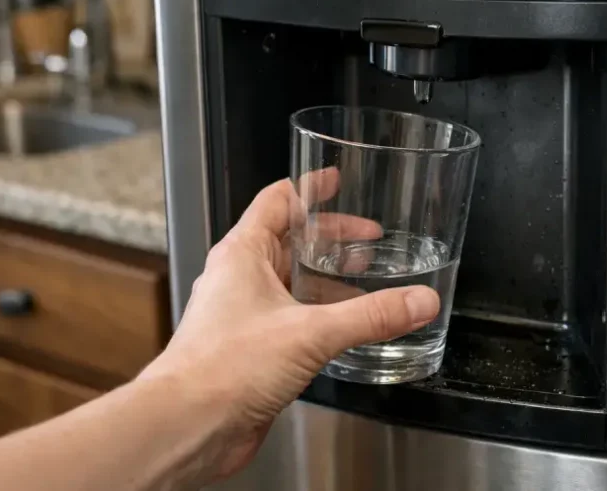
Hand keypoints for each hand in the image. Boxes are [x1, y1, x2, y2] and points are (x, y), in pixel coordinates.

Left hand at [139, 171, 440, 483]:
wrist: (188, 425)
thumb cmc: (223, 367)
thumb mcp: (311, 331)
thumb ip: (371, 315)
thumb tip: (417, 300)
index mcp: (243, 254)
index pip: (278, 201)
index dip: (309, 188)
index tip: (335, 180)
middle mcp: (240, 279)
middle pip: (290, 242)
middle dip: (331, 239)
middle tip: (368, 239)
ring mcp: (243, 314)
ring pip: (291, 283)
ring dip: (327, 279)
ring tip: (364, 279)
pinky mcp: (251, 348)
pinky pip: (290, 320)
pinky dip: (318, 316)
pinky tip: (344, 329)